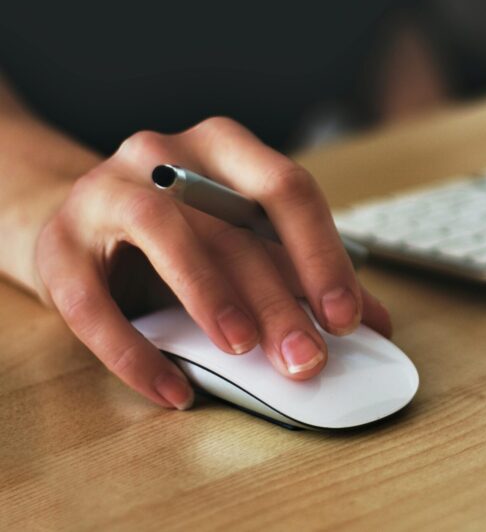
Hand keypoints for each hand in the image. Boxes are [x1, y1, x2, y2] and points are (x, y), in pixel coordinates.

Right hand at [33, 117, 390, 409]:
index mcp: (224, 148)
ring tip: (243, 350)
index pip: (287, 189)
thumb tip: (376, 322)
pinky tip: (174, 390)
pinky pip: (92, 302)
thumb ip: (302, 274)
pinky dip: (135, 352)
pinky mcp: (58, 245)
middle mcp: (165, 155)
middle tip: (307, 357)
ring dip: (210, 295)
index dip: (322, 254)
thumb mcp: (242, 241)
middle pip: (232, 224)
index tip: (348, 317)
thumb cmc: (177, 234)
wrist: (77, 224)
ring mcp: (105, 192)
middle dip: (278, 297)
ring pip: (164, 234)